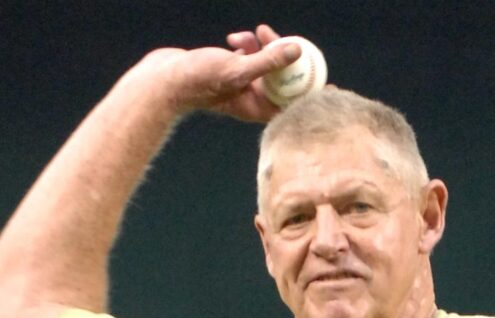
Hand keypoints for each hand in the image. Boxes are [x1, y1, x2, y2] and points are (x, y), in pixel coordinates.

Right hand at [147, 25, 299, 122]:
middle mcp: (253, 99)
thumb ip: (268, 61)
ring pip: (265, 65)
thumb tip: (297, 50)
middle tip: (283, 38)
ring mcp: (241, 85)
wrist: (164, 80)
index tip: (330, 82)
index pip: (294, 103)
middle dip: (284, 57)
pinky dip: (245, 45)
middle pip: (283, 80)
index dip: (312, 92)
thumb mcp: (238, 69)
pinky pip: (248, 57)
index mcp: (259, 108)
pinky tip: (234, 38)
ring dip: (262, 46)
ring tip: (250, 34)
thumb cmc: (198, 80)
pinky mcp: (229, 72)